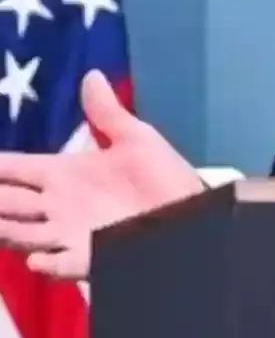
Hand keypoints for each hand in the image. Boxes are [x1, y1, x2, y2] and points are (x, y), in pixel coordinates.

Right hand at [0, 70, 203, 278]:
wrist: (192, 212)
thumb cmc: (163, 177)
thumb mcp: (136, 140)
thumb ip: (107, 113)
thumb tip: (91, 74)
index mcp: (63, 174)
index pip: (14, 168)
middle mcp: (57, 205)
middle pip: (6, 202)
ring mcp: (68, 232)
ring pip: (20, 234)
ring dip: (4, 230)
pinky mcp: (89, 256)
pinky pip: (60, 263)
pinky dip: (48, 262)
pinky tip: (38, 258)